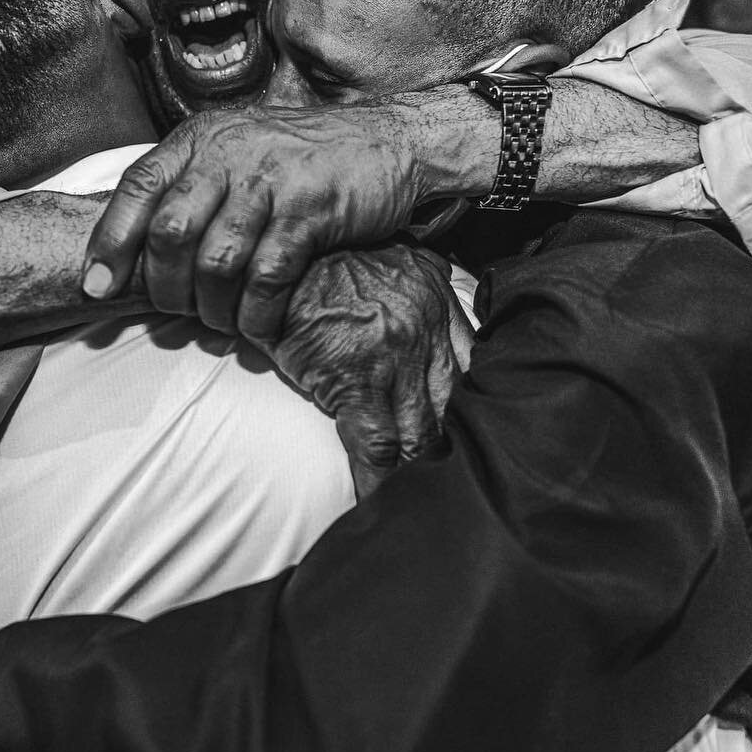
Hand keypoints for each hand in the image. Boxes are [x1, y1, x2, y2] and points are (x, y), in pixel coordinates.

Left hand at [83, 105, 432, 344]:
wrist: (389, 142)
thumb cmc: (303, 159)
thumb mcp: (238, 150)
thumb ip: (191, 184)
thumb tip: (136, 244)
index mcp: (201, 138)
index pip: (137, 188)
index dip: (110, 242)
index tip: (96, 287)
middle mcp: (230, 153)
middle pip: (171, 232)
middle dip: (163, 286)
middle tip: (174, 312)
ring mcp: (272, 181)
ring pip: (216, 260)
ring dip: (211, 307)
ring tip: (220, 323)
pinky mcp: (312, 211)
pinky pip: (267, 276)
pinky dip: (256, 312)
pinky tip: (258, 324)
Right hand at [266, 242, 474, 497]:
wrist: (276, 253)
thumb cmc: (324, 259)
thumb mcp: (392, 257)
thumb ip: (423, 281)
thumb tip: (437, 294)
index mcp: (438, 301)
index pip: (473, 368)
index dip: (474, 408)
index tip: (472, 436)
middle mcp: (426, 331)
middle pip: (456, 410)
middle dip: (452, 449)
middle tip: (449, 480)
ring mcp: (394, 359)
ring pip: (424, 436)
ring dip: (420, 472)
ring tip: (417, 499)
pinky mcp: (355, 382)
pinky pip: (379, 447)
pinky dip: (380, 479)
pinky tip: (378, 499)